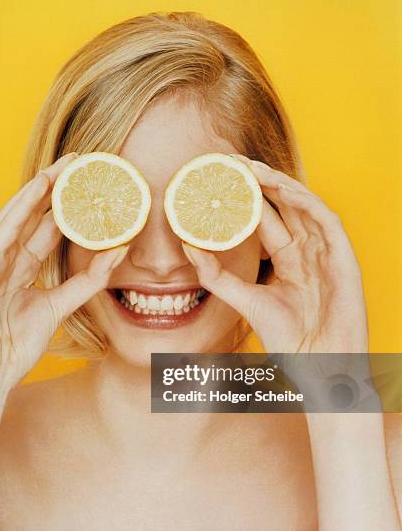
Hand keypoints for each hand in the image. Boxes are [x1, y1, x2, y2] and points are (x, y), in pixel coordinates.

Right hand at [0, 153, 128, 390]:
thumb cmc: (14, 344)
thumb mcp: (58, 306)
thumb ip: (87, 282)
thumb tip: (118, 253)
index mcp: (22, 267)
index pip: (47, 227)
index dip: (68, 204)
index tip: (90, 183)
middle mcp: (6, 258)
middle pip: (32, 215)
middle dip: (54, 188)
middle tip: (79, 162)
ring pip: (16, 217)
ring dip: (37, 190)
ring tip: (60, 167)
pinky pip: (1, 236)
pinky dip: (18, 213)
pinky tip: (34, 192)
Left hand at [182, 156, 368, 354]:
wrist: (318, 367)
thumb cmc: (288, 340)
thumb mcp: (245, 301)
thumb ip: (217, 276)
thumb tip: (186, 246)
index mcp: (287, 261)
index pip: (266, 220)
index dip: (245, 198)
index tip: (220, 181)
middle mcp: (307, 251)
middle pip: (283, 207)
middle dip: (260, 183)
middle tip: (232, 162)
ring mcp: (326, 253)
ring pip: (303, 206)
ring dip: (279, 184)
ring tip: (251, 167)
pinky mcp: (344, 258)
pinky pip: (326, 221)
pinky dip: (305, 201)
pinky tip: (282, 187)